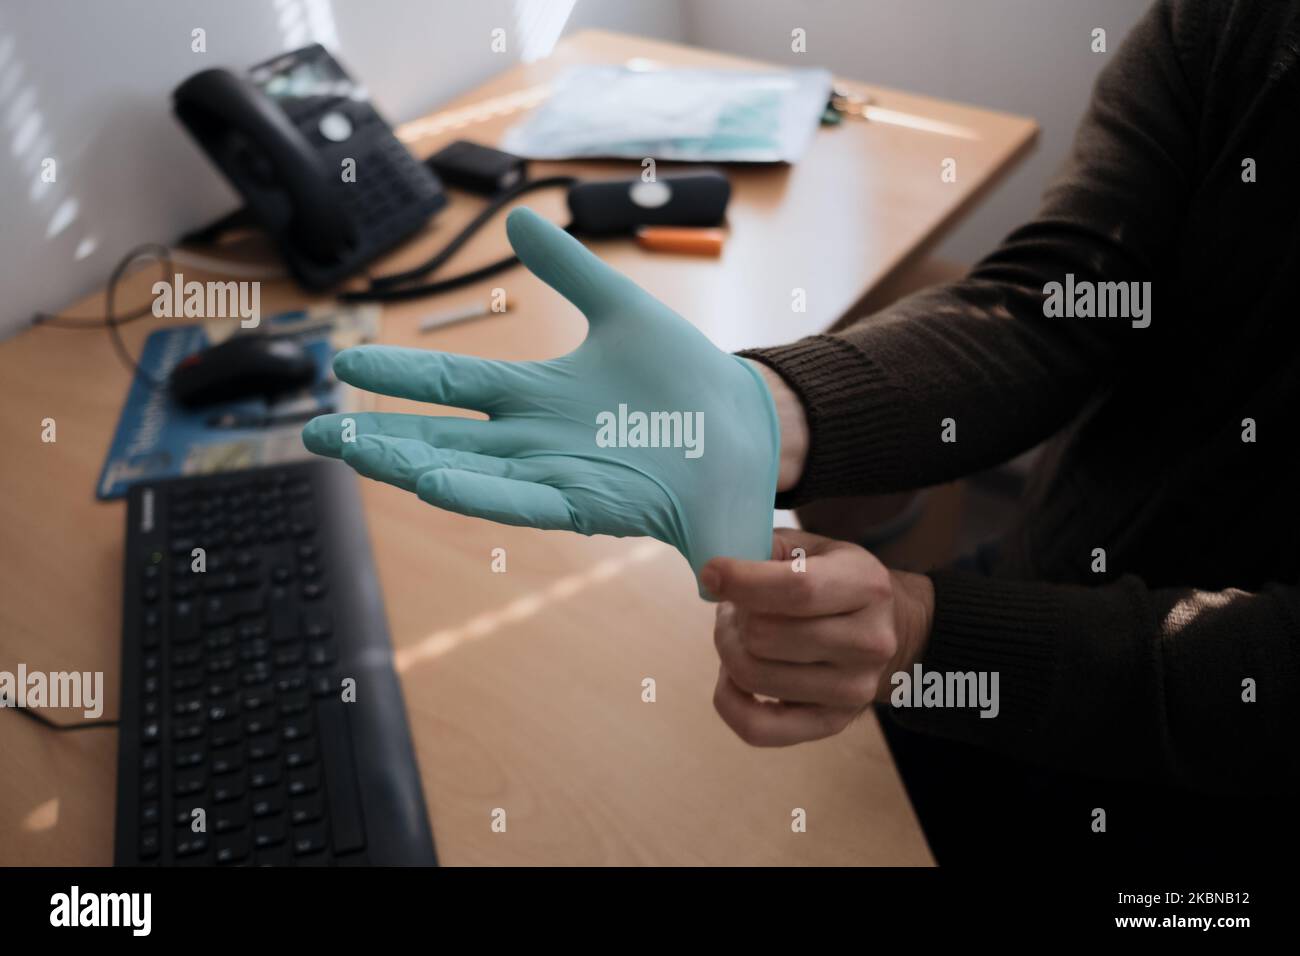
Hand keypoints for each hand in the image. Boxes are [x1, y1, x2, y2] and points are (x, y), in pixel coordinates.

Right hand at [302, 207, 780, 594]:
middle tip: (314, 433)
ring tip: (352, 454)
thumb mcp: (622, 309)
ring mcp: (558, 474)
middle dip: (378, 438)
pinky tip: (431, 482)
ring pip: (468, 473)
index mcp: (540, 396)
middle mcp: (536, 440)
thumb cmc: (688, 377)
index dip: (399, 377)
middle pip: (442, 437)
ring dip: (409, 464)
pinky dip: (478, 493)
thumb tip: (517, 216)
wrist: (747, 427)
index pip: (454, 386)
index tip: (345, 365)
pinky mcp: (590, 503)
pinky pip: (524, 501)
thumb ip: (568, 268)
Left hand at [703, 528, 933, 745]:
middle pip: (764, 636)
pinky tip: (732, 676)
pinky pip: (757, 728)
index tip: (711, 572)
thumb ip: (768, 549)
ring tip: (741, 633)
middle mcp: (868, 642)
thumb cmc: (837, 581)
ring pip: (753, 676)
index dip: (741, 581)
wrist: (891, 629)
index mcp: (867, 586)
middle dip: (734, 616)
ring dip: (730, 650)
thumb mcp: (815, 548)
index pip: (796, 589)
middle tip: (738, 606)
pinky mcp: (832, 723)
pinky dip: (729, 699)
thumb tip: (716, 573)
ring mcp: (853, 689)